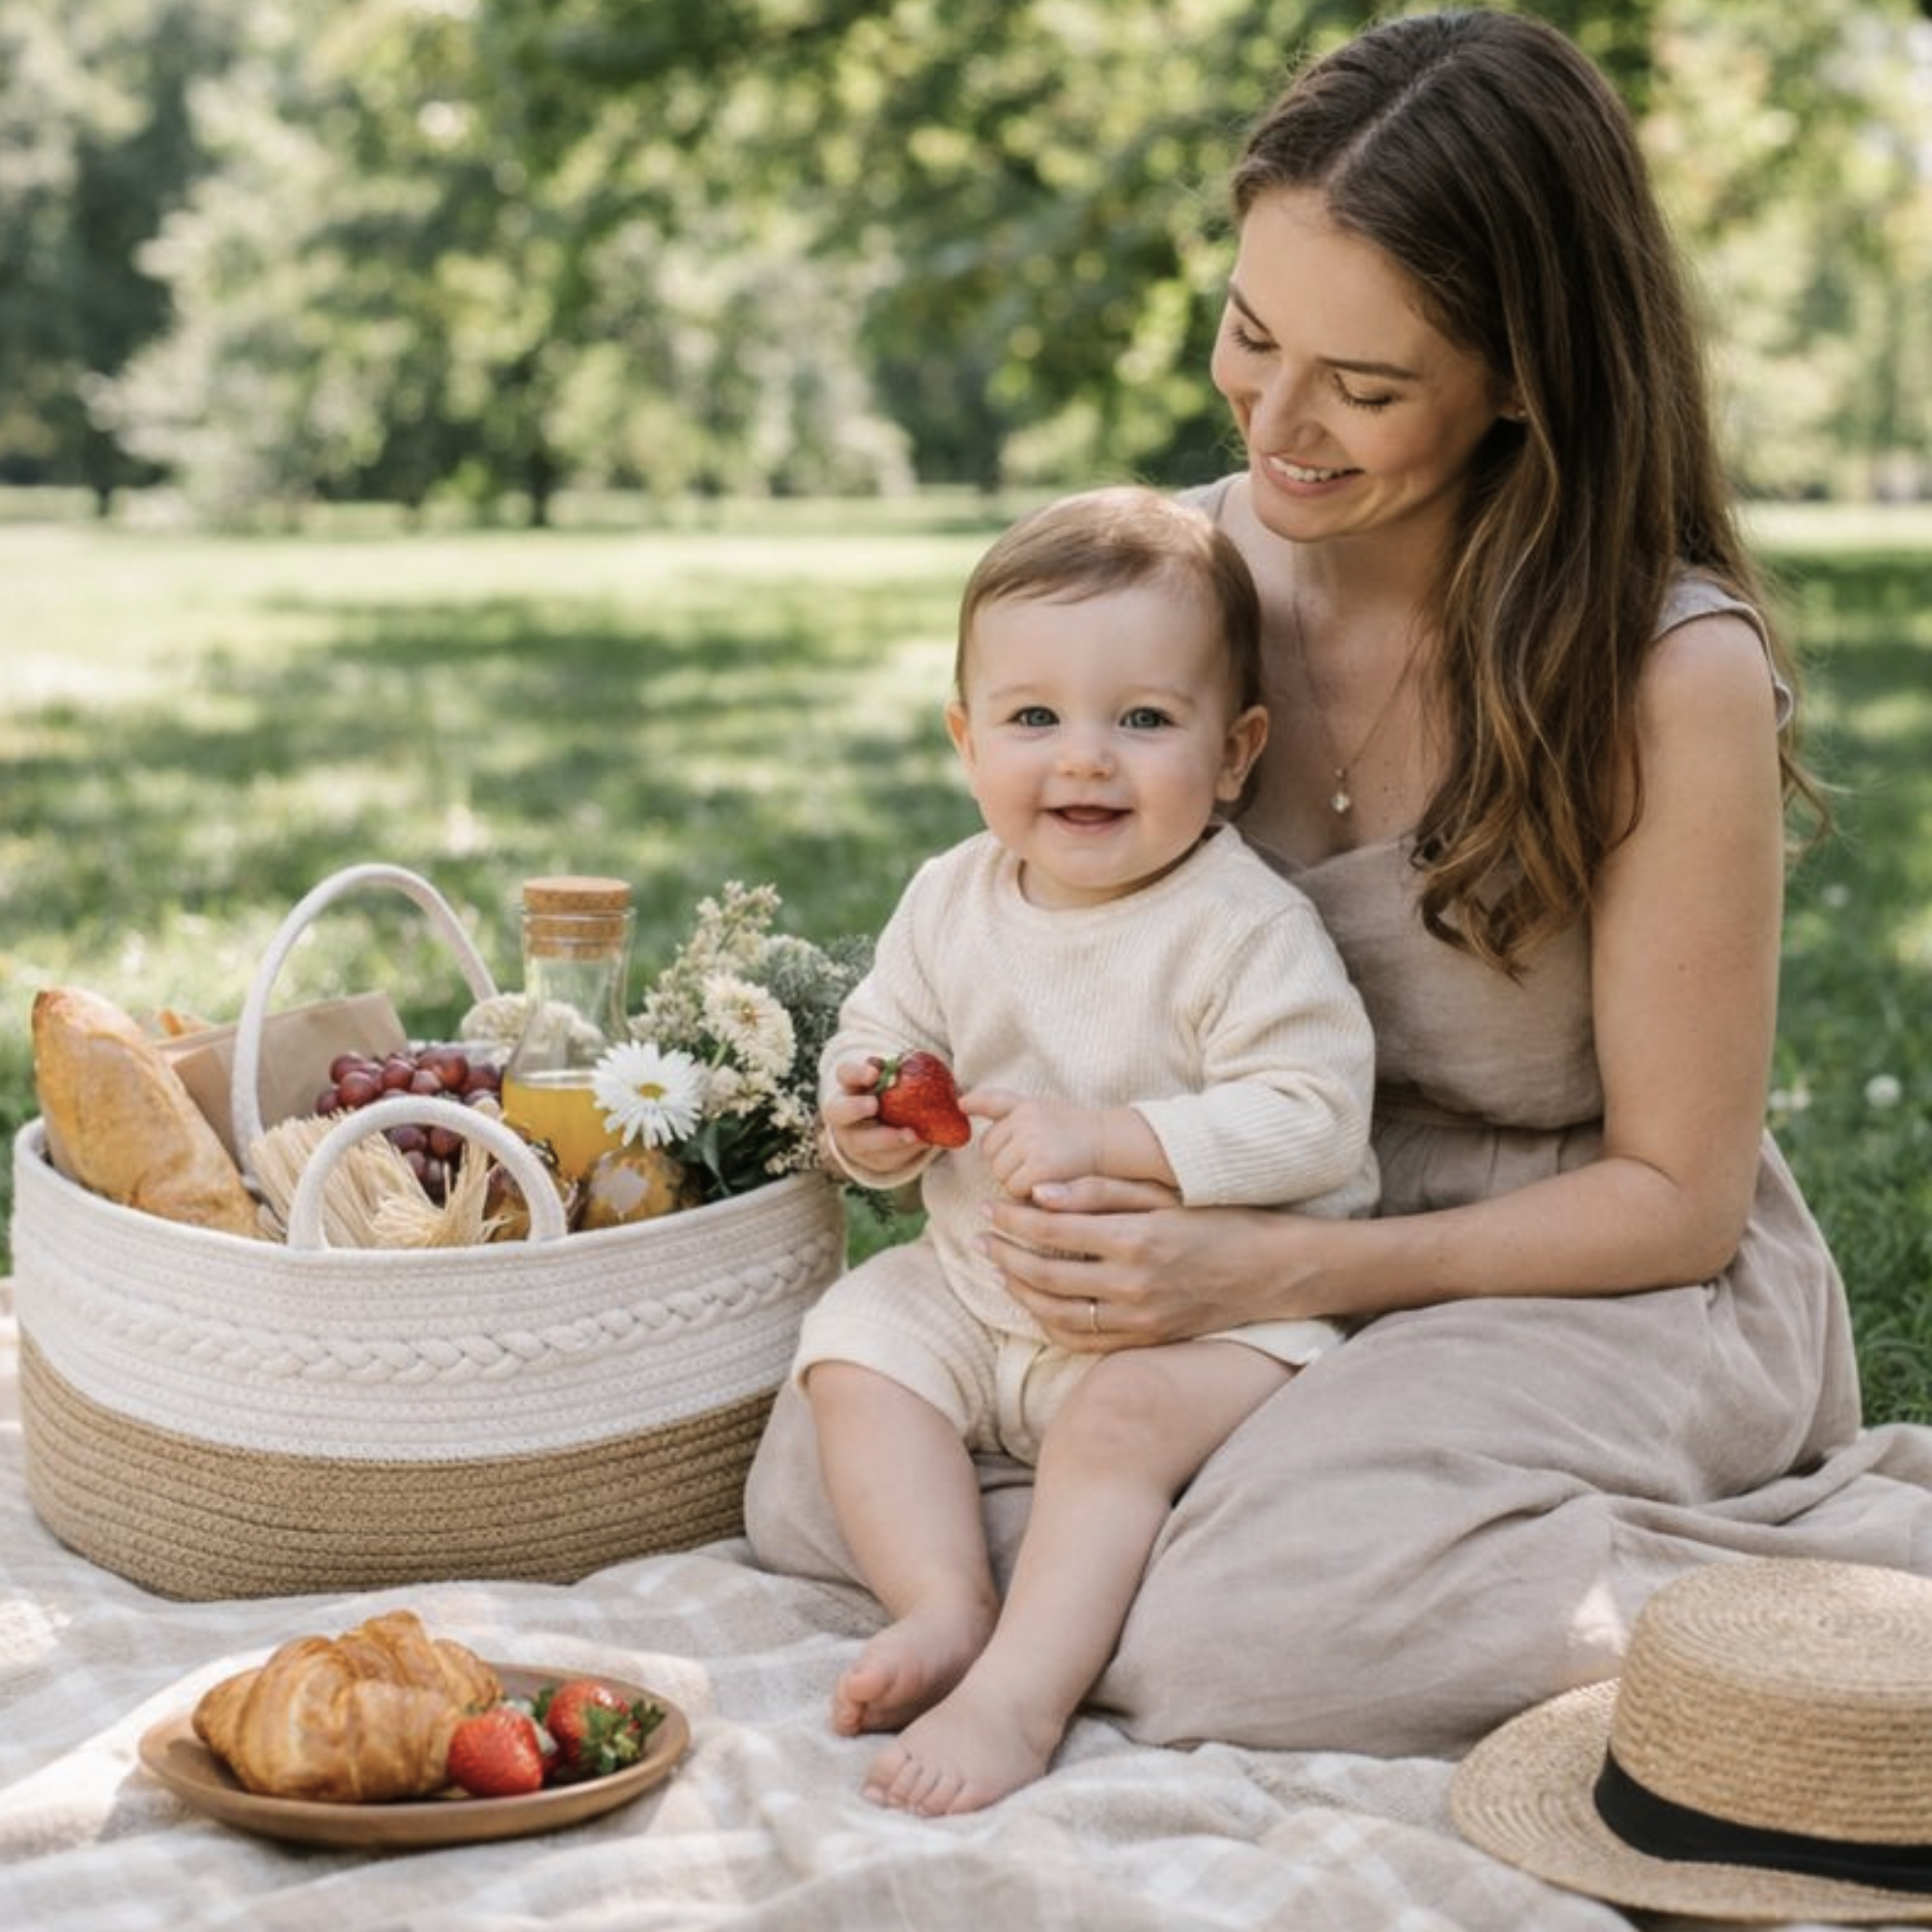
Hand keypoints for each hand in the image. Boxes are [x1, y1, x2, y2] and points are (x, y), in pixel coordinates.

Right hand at [822, 1055, 930, 1181]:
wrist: (888, 1129)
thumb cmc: (894, 1094)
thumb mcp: (897, 1081)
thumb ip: (902, 1073)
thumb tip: (909, 1064)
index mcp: (850, 1086)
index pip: (845, 1073)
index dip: (856, 1073)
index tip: (874, 1073)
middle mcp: (844, 1113)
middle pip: (839, 1111)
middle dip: (854, 1108)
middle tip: (874, 1104)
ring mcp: (853, 1139)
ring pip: (861, 1143)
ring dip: (886, 1139)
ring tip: (911, 1134)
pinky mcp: (870, 1159)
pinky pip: (884, 1159)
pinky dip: (903, 1152)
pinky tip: (920, 1143)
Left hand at [962, 1088, 1099, 1200]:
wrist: (1111, 1144)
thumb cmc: (1071, 1129)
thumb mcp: (1034, 1106)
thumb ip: (996, 1102)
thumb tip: (959, 1102)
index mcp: (1022, 1107)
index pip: (989, 1141)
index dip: (1007, 1154)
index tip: (1031, 1153)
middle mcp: (1025, 1123)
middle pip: (992, 1161)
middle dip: (1010, 1169)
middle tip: (1040, 1165)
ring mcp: (1033, 1145)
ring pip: (1002, 1177)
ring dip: (1019, 1183)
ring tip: (1046, 1175)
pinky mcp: (1042, 1168)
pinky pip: (1016, 1190)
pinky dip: (1029, 1194)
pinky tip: (1050, 1185)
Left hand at [982, 1186, 1322, 1352]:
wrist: (1268, 1272)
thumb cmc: (1215, 1220)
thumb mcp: (1161, 1194)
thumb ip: (1099, 1191)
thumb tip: (1040, 1191)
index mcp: (1135, 1238)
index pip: (1052, 1229)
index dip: (1013, 1218)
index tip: (988, 1207)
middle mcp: (1132, 1284)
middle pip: (1045, 1275)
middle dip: (1004, 1255)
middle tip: (980, 1238)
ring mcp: (1138, 1319)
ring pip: (1056, 1313)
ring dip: (1019, 1292)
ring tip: (999, 1269)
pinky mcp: (1144, 1341)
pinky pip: (1082, 1341)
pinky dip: (1049, 1324)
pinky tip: (1033, 1303)